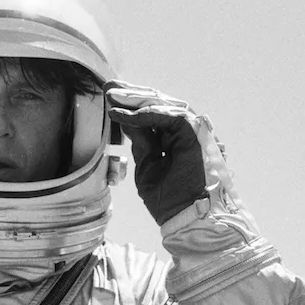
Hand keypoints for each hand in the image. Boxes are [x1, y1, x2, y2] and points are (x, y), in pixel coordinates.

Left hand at [105, 81, 222, 225]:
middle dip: (132, 94)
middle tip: (109, 86)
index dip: (132, 104)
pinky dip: (143, 114)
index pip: (154, 113)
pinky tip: (122, 114)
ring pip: (163, 105)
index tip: (110, 98)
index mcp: (177, 138)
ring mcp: (194, 131)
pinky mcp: (195, 134)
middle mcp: (188, 131)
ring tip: (112, 97)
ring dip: (135, 100)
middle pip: (160, 104)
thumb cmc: (171, 199)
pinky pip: (167, 116)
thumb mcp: (148, 164)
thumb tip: (128, 120)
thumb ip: (142, 141)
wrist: (189, 218)